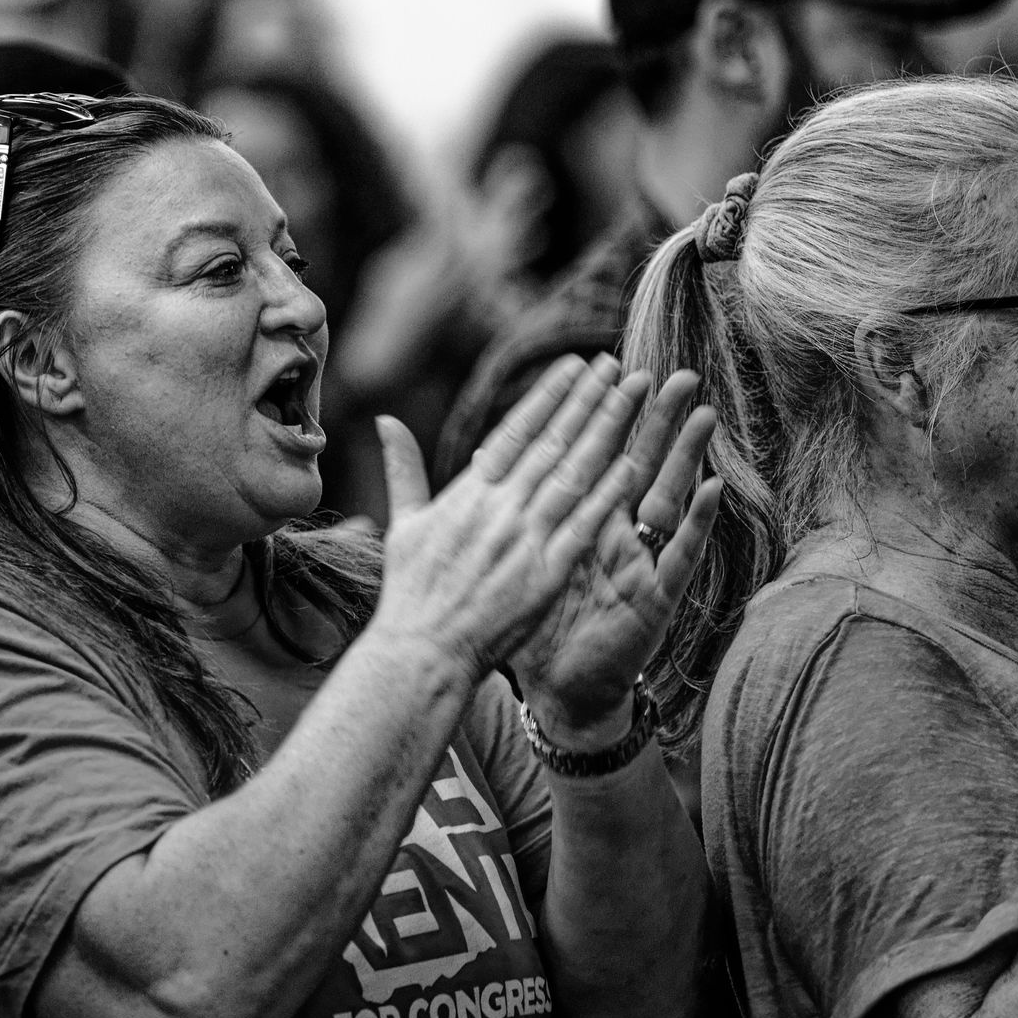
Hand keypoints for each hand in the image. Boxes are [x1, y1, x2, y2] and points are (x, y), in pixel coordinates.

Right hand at [372, 355, 664, 682]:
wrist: (424, 652)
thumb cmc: (410, 592)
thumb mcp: (403, 523)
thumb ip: (403, 468)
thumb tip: (385, 420)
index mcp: (467, 494)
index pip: (515, 431)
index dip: (548, 396)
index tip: (574, 366)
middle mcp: (499, 509)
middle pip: (553, 443)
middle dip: (587, 401)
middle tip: (616, 366)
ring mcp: (525, 540)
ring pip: (574, 474)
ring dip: (606, 432)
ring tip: (631, 399)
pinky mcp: (547, 574)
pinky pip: (585, 525)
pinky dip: (608, 494)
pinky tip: (632, 463)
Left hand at [510, 370, 721, 744]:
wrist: (561, 689)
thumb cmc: (537, 624)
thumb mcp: (514, 560)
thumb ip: (497, 509)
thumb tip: (476, 457)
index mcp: (578, 520)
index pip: (592, 458)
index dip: (601, 417)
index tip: (610, 366)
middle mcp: (616, 533)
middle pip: (638, 467)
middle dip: (655, 423)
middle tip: (674, 374)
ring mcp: (641, 561)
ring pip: (668, 499)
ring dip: (687, 458)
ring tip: (702, 414)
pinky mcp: (656, 596)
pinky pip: (682, 555)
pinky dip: (699, 523)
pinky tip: (714, 489)